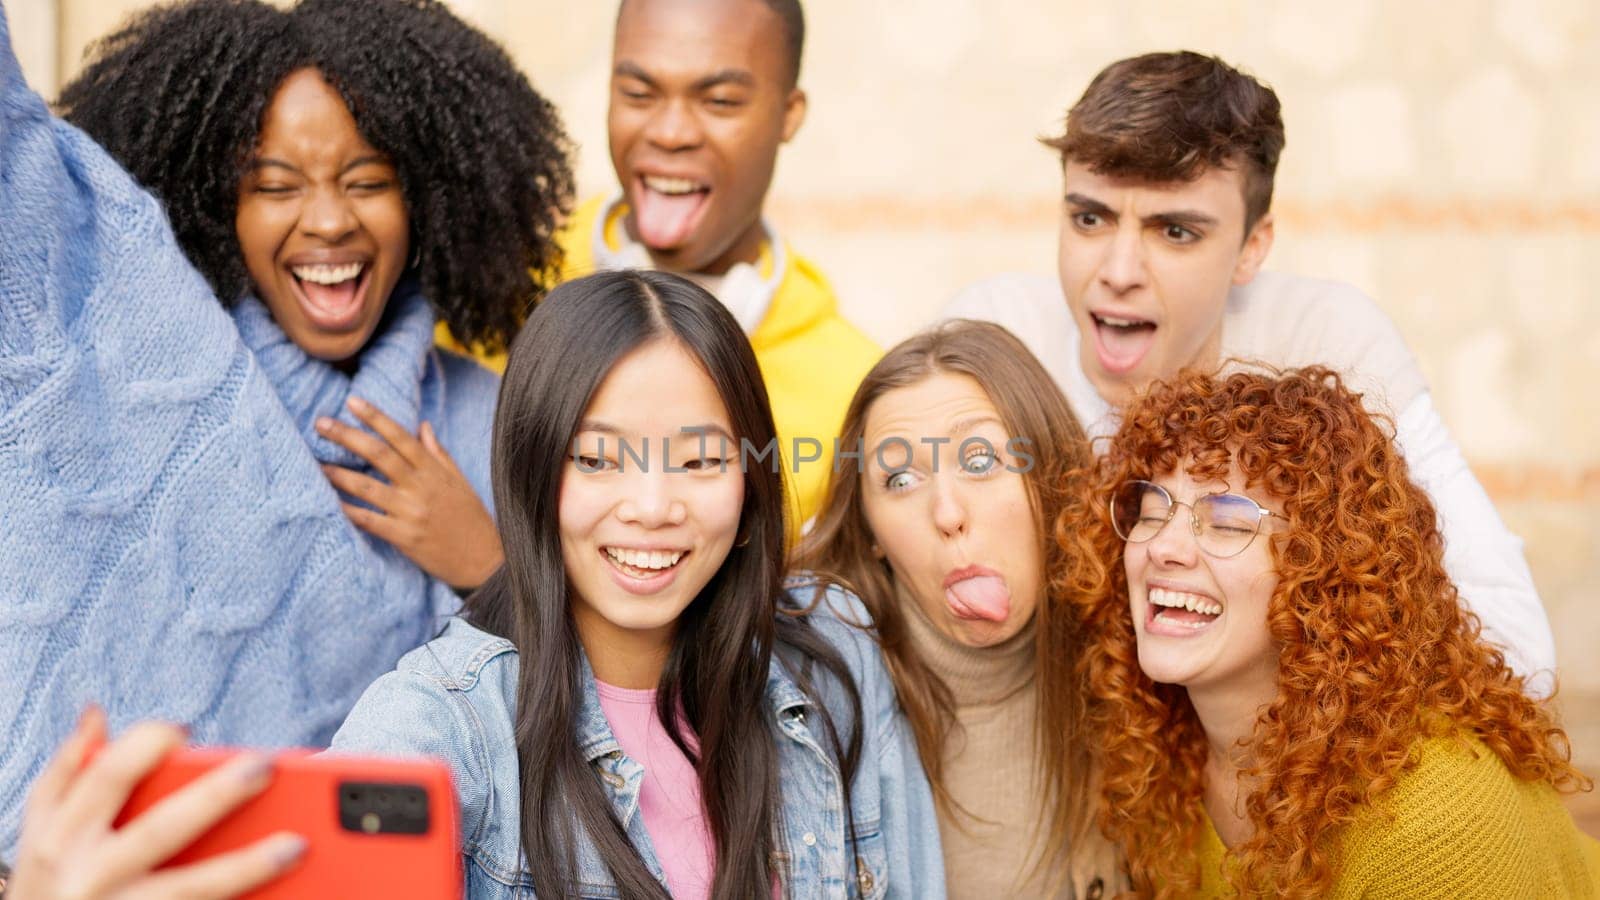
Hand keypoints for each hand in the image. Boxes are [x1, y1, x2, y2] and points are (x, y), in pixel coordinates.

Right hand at [7, 708, 302, 899]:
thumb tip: (95, 713)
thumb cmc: (49, 879)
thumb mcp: (44, 828)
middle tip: (265, 767)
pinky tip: (282, 894)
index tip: (186, 728)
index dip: (146, 746)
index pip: (108, 777)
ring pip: (188, 889)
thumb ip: (70, 771)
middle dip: (213, 797)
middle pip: (160, 829)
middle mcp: (88, 874)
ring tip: (296, 845)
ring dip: (244, 867)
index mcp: (64, 833)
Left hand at [317, 396, 503, 589]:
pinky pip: (368, 521)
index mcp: (434, 471)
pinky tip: (329, 502)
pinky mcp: (404, 537)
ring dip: (339, 474)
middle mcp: (421, 488)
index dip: (376, 417)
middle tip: (321, 423)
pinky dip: (347, 511)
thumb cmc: (472, 519)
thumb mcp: (460, 482)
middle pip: (379, 455)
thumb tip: (422, 425)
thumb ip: (438, 453)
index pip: (401, 437)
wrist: (483, 561)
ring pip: (367, 487)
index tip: (352, 402)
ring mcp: (411, 513)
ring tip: (316, 464)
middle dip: (348, 436)